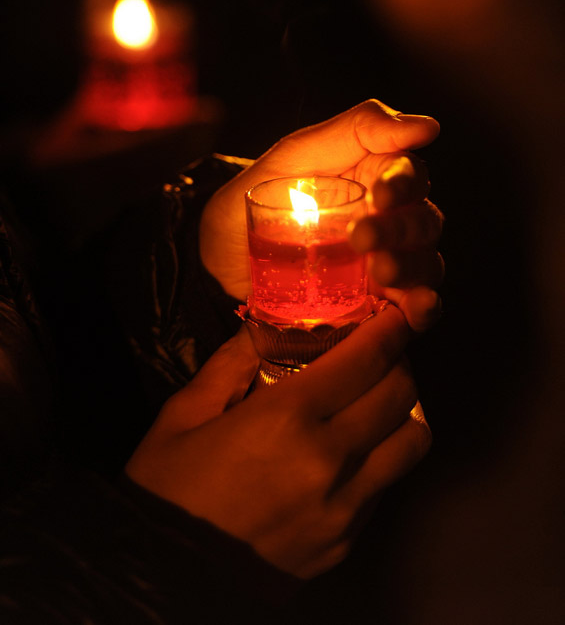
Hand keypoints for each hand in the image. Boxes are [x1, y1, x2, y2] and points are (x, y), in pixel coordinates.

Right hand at [125, 305, 430, 578]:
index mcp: (287, 417)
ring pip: (412, 442)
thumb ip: (233, 362)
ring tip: (371, 402)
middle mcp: (330, 460)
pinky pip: (385, 485)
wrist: (164, 581)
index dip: (392, 328)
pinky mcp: (347, 541)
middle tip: (375, 354)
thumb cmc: (166, 490)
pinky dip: (381, 456)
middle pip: (401, 394)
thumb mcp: (184, 413)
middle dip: (397, 362)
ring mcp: (345, 507)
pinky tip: (348, 451)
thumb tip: (268, 327)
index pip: (368, 358)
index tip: (396, 313)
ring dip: (401, 412)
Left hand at [200, 99, 442, 329]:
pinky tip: (417, 309)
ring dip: (412, 269)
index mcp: (377, 177)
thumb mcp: (298, 154)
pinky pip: (414, 307)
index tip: (380, 192)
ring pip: (426, 264)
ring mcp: (386, 263)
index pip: (412, 176)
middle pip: (423, 222)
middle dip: (400, 230)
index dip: (403, 183)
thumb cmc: (260, 195)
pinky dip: (424, 308)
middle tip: (361, 237)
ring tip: (380, 273)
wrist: (218, 255)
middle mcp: (390, 219)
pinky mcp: (376, 304)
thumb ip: (358, 129)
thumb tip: (428, 126)